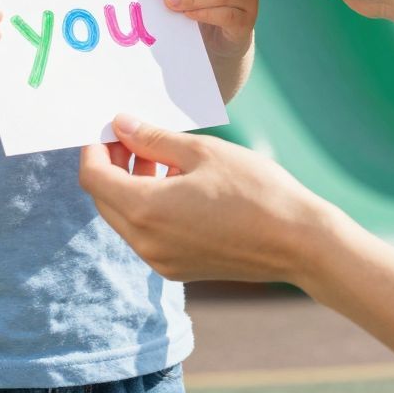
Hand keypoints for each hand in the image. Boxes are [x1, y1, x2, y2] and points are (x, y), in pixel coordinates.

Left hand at [79, 115, 339, 283]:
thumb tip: (120, 124)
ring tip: (161, 155)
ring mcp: (161, 261)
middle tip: (135, 136)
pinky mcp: (179, 268)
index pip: (94, 177)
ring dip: (131, 185)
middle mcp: (145, 242)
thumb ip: (153, 138)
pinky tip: (178, 183)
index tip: (112, 127)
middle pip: (105, 199)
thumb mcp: (202, 151)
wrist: (299, 242)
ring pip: (125, 218)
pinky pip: (147, 234)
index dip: (96, 147)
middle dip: (112, 165)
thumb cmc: (255, 189)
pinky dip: (149, 206)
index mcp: (145, 209)